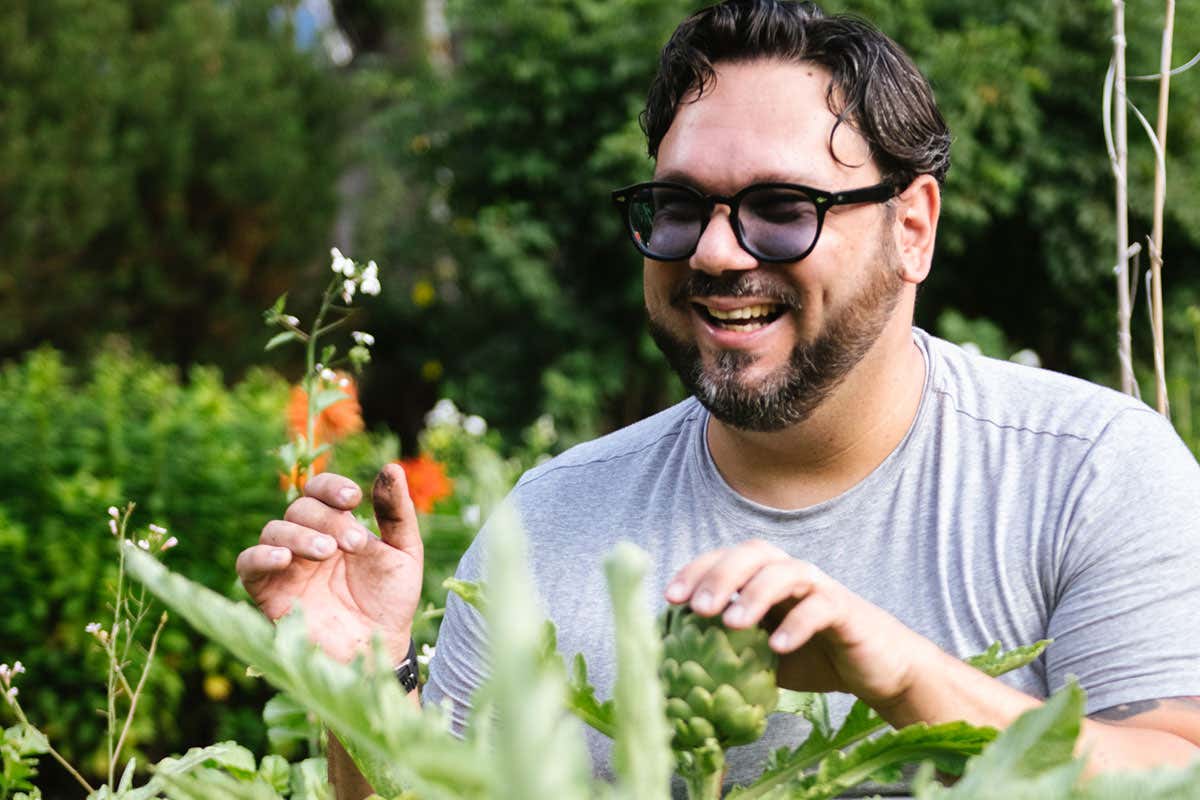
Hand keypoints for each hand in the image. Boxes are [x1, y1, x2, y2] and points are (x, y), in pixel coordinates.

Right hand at [235, 464, 422, 664]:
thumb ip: (396, 512)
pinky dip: (260, 556)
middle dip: (328, 519)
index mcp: (336, 525)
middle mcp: (307, 540)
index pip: (320, 490)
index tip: (353, 498)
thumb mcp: (404, 553)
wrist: (379, 650)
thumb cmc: (391, 601)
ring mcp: (287, 567)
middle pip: (300, 508)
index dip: (331, 487)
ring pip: (274, 530)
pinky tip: (285, 560)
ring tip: (326, 552)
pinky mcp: (269, 594)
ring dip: (299, 534)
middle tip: (355, 544)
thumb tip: (391, 467)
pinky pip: (248, 565)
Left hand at [665, 540, 936, 708]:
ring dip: (755, 594)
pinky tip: (778, 646)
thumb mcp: (759, 656)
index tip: (670, 598)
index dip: (696, 571)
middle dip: (721, 576)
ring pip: (786, 572)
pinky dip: (797, 623)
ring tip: (731, 625)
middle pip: (753, 553)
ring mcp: (819, 587)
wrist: (875, 670)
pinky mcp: (846, 610)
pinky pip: (820, 607)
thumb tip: (676, 666)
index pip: (725, 559)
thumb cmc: (811, 657)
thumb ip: (726, 651)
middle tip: (698, 608)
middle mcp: (789, 573)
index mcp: (763, 578)